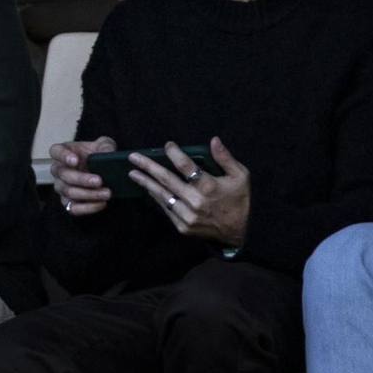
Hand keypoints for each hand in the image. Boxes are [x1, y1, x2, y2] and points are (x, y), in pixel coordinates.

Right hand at [50, 136, 116, 215]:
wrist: (101, 173)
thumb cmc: (96, 156)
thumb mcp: (104, 146)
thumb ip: (106, 146)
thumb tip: (108, 153)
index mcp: (63, 152)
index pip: (56, 152)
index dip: (63, 156)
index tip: (75, 160)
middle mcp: (58, 170)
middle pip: (63, 175)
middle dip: (82, 179)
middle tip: (99, 181)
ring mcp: (61, 187)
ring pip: (69, 192)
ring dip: (89, 194)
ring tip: (106, 193)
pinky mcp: (67, 202)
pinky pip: (73, 208)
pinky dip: (88, 207)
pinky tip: (102, 203)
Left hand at [128, 137, 250, 246]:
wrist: (239, 233)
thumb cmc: (240, 201)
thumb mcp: (240, 177)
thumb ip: (225, 158)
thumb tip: (214, 139)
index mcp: (209, 187)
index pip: (185, 165)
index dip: (174, 153)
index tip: (167, 145)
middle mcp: (195, 201)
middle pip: (166, 179)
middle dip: (148, 166)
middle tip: (133, 157)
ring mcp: (187, 216)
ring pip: (162, 195)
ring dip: (146, 183)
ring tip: (132, 172)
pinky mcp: (183, 226)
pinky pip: (166, 209)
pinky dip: (157, 198)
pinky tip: (149, 189)